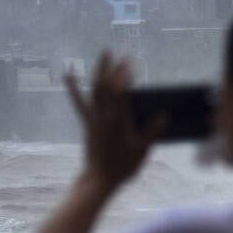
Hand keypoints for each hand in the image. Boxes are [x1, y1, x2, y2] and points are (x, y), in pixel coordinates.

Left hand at [64, 52, 154, 189]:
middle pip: (106, 86)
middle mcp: (103, 116)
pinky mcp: (88, 122)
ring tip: (104, 54)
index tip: (132, 65)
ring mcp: (93, 118)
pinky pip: (79, 102)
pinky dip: (73, 87)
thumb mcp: (142, 150)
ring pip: (94, 89)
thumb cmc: (123, 166)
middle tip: (121, 55)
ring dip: (99, 70)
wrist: (100, 178)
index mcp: (118, 121)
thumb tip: (164, 116)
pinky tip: (68, 74)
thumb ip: (151, 132)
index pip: (120, 92)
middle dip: (113, 68)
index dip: (125, 76)